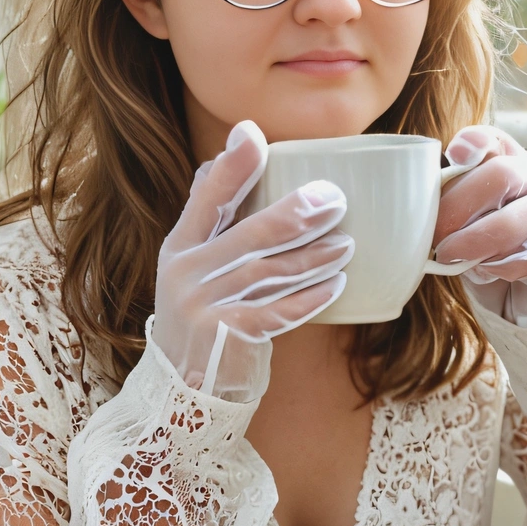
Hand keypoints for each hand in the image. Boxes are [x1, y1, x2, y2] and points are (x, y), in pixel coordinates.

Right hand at [152, 120, 354, 400]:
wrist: (182, 391)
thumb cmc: (201, 317)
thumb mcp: (192, 268)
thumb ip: (211, 224)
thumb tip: (224, 161)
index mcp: (180, 246)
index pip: (207, 198)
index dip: (231, 166)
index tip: (253, 134)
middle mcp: (187, 272)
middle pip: (249, 234)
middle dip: (296, 214)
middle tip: (334, 199)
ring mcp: (204, 307)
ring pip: (270, 273)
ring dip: (314, 257)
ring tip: (346, 244)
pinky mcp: (226, 337)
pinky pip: (277, 312)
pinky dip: (310, 298)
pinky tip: (336, 286)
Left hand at [432, 125, 526, 325]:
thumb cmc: (504, 239)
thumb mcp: (482, 211)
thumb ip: (460, 196)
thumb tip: (426, 203)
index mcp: (520, 160)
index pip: (494, 140)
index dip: (473, 142)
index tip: (452, 155)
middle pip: (499, 177)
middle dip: (457, 209)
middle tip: (433, 237)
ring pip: (509, 225)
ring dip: (472, 247)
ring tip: (452, 258)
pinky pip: (525, 259)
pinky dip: (498, 268)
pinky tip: (485, 269)